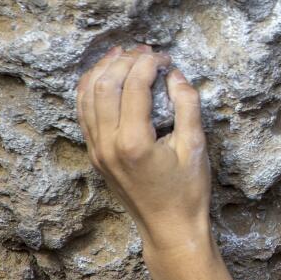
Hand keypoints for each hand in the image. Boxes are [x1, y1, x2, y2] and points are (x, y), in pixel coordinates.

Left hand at [76, 44, 212, 255]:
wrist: (169, 228)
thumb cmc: (187, 192)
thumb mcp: (196, 147)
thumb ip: (187, 106)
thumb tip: (175, 75)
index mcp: (134, 142)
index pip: (133, 86)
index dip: (149, 63)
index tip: (165, 58)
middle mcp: (108, 144)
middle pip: (105, 85)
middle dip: (124, 61)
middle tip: (146, 51)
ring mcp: (97, 150)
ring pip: (87, 96)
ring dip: (103, 70)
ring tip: (122, 55)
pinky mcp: (95, 155)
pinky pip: (84, 113)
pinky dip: (91, 90)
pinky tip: (105, 78)